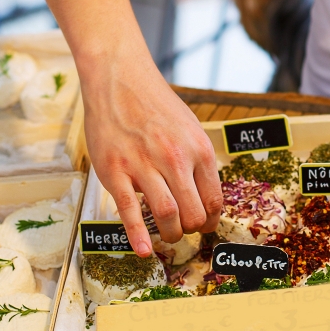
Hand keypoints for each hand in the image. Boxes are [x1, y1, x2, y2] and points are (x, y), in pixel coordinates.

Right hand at [81, 53, 221, 256]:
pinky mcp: (116, 170)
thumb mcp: (190, 128)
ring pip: (167, 214)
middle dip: (190, 229)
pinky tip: (143, 250)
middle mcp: (175, 158)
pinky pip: (130, 210)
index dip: (210, 220)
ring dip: (170, 234)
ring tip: (167, 235)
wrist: (119, 79)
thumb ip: (196, 160)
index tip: (203, 225)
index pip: (213, 200)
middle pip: (192, 212)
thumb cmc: (155, 105)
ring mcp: (144, 165)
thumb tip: (203, 195)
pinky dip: (138, 235)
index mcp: (198, 149)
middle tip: (184, 230)